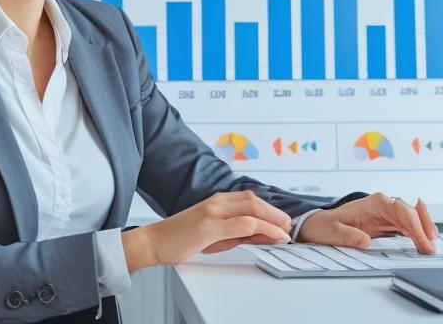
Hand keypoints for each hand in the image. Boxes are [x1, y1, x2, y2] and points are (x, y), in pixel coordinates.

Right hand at [122, 191, 292, 271]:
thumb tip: (259, 235)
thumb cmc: (180, 239)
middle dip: (275, 212)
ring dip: (273, 220)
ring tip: (286, 232)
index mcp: (215, 201)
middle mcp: (215, 202)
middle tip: (289, 225)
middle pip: (254, 201)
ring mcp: (213, 212)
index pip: (249, 199)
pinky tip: (273, 236)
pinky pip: (244, 225)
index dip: (269, 208)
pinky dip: (264, 229)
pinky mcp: (210, 226)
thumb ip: (235, 232)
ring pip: (252, 210)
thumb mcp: (212, 235)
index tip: (282, 221)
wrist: (153, 243)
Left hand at [295, 192, 440, 253]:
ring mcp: (387, 214)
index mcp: (374, 202)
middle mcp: (384, 205)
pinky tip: (423, 244)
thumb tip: (365, 240)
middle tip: (432, 247)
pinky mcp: (387, 224)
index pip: (401, 210)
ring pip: (413, 219)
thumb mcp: (332, 231)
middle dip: (425, 228)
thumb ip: (348, 235)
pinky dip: (417, 235)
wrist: (319, 225)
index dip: (415, 226)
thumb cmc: (325, 226)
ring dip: (424, 231)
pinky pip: (407, 227)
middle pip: (412, 213)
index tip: (424, 242)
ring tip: (432, 247)